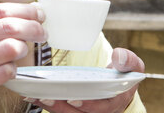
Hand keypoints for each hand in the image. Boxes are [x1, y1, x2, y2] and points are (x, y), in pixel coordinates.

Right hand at [0, 3, 46, 112]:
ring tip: (23, 51)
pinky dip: (14, 69)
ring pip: (11, 48)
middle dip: (33, 27)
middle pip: (8, 26)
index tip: (38, 13)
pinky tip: (10, 68)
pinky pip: (6, 72)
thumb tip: (20, 14)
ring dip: (24, 49)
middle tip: (42, 32)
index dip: (24, 10)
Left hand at [28, 48, 144, 112]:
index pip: (101, 108)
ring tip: (33, 95)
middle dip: (60, 107)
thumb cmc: (123, 74)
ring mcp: (85, 112)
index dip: (87, 105)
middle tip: (44, 96)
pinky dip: (46, 102)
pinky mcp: (73, 110)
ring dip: (49, 105)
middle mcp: (99, 112)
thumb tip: (118, 55)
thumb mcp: (131, 65)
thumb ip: (127, 60)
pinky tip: (32, 95)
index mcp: (114, 102)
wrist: (118, 84)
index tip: (73, 99)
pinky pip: (59, 109)